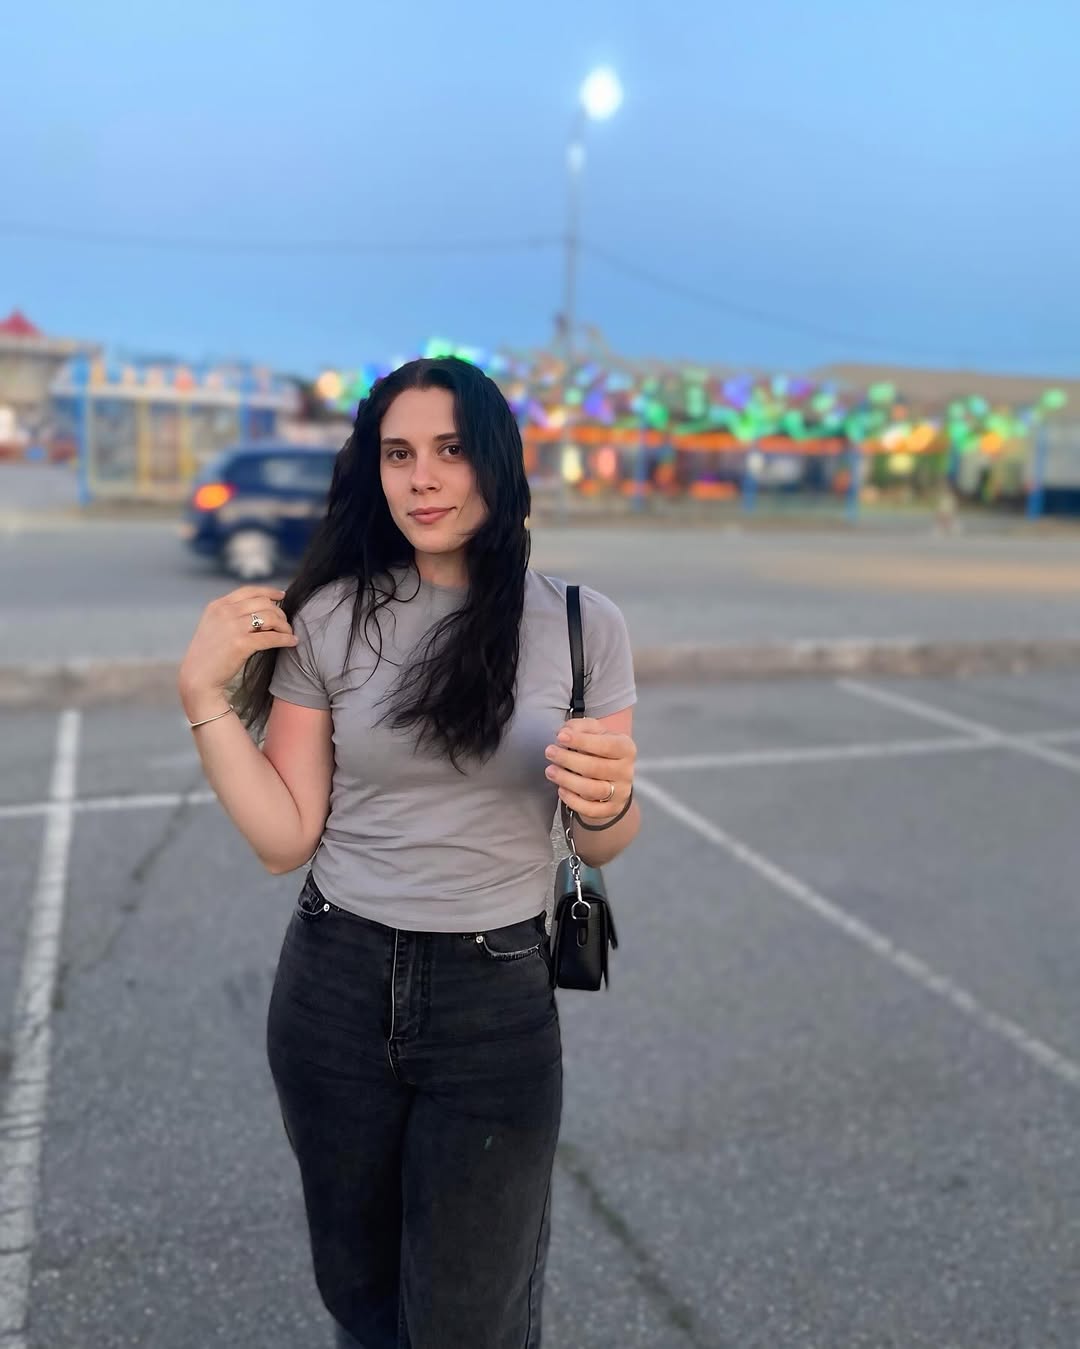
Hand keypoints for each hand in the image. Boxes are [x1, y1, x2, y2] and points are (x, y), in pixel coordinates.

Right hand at [178, 586, 297, 717]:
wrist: (198, 677)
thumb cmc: (208, 655)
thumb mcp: (213, 625)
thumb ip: (230, 614)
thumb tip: (260, 609)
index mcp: (218, 605)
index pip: (249, 591)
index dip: (269, 592)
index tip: (281, 596)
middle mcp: (225, 612)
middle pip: (263, 603)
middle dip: (279, 613)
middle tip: (285, 624)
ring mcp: (233, 627)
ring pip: (270, 617)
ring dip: (284, 626)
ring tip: (289, 634)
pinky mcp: (241, 643)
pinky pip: (272, 637)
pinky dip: (285, 639)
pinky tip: (292, 642)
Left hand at [544, 717, 635, 823]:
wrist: (612, 777)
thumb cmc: (600, 750)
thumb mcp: (594, 732)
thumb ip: (580, 727)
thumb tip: (565, 732)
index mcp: (625, 748)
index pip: (606, 745)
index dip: (582, 741)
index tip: (560, 737)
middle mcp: (626, 771)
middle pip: (596, 768)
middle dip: (568, 759)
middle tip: (549, 752)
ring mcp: (620, 793)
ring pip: (592, 790)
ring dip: (567, 780)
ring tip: (550, 771)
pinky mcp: (611, 810)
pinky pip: (590, 809)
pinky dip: (573, 801)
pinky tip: (561, 790)